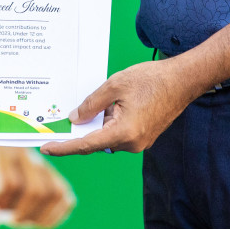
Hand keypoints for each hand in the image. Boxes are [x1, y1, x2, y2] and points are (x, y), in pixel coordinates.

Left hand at [0, 147, 74, 228]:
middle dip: (18, 214)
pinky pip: (65, 199)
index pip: (8, 185)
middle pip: (36, 190)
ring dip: (35, 217)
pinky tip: (31, 220)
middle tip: (0, 217)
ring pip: (54, 194)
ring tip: (14, 217)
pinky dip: (51, 218)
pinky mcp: (51, 176)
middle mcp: (20, 150)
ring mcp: (39, 162)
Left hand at [39, 59, 201, 155]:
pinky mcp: (144, 137)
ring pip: (108, 137)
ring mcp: (140, 143)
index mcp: (123, 133)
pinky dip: (110, 123)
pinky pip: (119, 134)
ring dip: (99, 123)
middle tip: (64, 119)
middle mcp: (132, 144)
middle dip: (82, 129)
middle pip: (96, 141)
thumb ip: (91, 105)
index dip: (63, 147)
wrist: (183, 80)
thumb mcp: (114, 86)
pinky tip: (111, 106)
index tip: (46, 148)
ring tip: (101, 101)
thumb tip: (75, 119)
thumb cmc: (151, 80)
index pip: (85, 145)